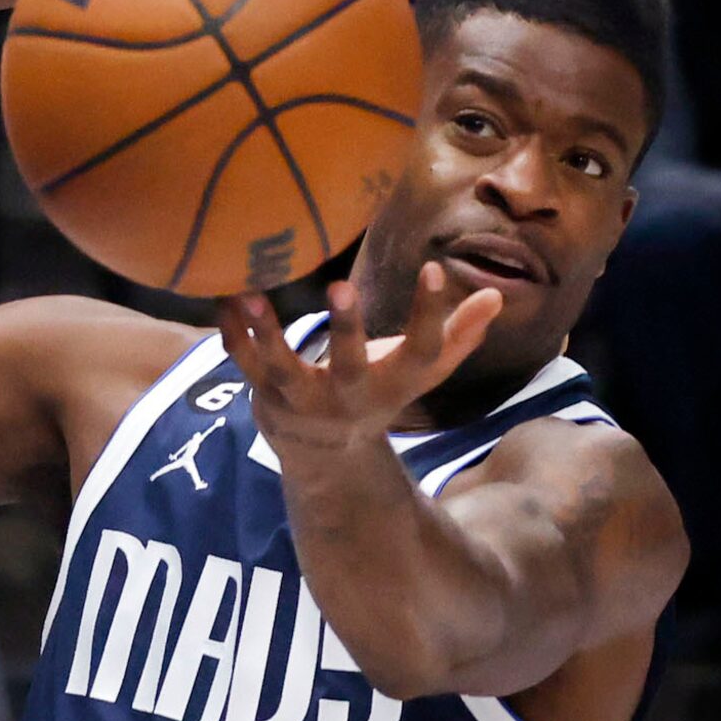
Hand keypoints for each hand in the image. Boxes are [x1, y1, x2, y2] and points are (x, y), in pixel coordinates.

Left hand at [219, 269, 501, 458]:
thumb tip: (497, 294)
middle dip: (346, 330)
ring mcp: (304, 399)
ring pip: (282, 369)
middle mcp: (349, 396)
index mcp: (392, 385)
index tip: (434, 267)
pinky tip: (223, 301)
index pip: (422, 353)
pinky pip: (243, 366)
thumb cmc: (378, 393)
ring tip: (252, 295)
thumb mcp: (420, 372)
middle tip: (342, 286)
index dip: (431, 314)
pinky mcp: (266, 394)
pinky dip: (231, 337)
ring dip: (266, 334)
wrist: (325, 454)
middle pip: (350, 367)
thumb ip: (457, 335)